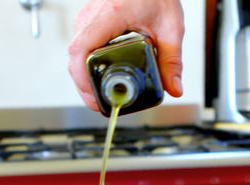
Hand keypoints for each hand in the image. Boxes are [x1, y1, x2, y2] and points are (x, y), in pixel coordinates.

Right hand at [68, 0, 184, 111]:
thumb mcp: (170, 27)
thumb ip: (172, 60)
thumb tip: (174, 88)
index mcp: (111, 14)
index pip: (82, 49)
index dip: (82, 77)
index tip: (93, 96)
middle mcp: (93, 15)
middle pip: (75, 57)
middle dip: (84, 86)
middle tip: (100, 105)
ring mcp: (87, 17)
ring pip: (75, 53)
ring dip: (84, 77)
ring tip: (100, 97)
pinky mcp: (89, 21)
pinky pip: (81, 47)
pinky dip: (87, 66)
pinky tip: (99, 79)